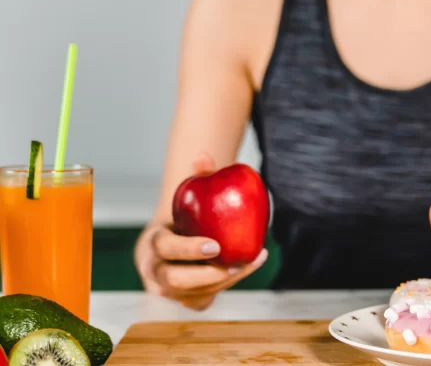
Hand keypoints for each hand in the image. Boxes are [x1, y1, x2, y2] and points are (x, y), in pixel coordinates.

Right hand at [134, 154, 267, 309]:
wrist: (179, 238)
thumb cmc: (187, 214)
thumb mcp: (190, 195)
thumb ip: (199, 175)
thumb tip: (204, 155)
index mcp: (153, 243)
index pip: (165, 249)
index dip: (188, 249)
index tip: (215, 245)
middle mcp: (156, 271)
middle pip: (174, 281)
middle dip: (205, 275)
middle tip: (234, 264)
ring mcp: (169, 291)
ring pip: (193, 296)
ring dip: (225, 282)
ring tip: (250, 261)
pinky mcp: (186, 300)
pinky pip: (204, 301)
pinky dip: (227, 288)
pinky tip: (249, 266)